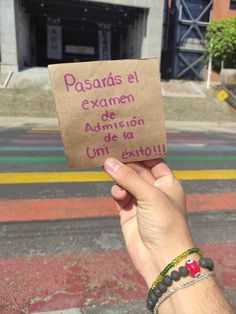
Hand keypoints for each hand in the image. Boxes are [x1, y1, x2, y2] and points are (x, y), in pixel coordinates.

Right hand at [104, 158, 194, 287]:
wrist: (161, 258)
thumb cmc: (165, 223)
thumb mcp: (150, 195)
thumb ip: (128, 177)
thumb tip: (109, 161)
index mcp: (167, 183)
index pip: (154, 162)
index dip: (142, 153)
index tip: (126, 143)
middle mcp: (154, 191)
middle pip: (137, 171)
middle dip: (125, 164)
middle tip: (110, 153)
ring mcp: (140, 202)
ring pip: (126, 183)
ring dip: (120, 179)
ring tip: (112, 174)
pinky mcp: (128, 213)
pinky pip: (119, 196)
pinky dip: (117, 193)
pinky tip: (118, 195)